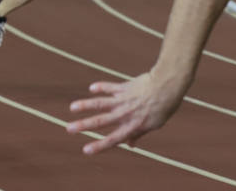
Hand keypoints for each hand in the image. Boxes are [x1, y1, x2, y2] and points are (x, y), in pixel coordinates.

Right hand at [65, 71, 185, 154]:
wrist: (166, 86)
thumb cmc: (162, 108)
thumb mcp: (153, 125)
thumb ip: (139, 134)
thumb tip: (131, 145)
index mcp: (132, 126)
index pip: (113, 139)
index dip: (99, 145)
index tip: (85, 150)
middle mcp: (124, 114)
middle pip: (100, 121)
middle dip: (83, 125)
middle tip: (69, 128)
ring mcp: (122, 100)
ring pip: (100, 103)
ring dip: (85, 105)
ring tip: (72, 107)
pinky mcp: (123, 87)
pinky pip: (109, 87)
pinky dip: (100, 87)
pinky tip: (92, 88)